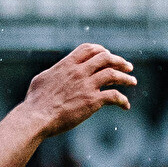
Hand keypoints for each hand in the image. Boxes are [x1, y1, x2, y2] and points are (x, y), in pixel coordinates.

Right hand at [21, 44, 135, 135]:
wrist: (36, 117)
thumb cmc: (35, 102)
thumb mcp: (42, 79)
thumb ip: (54, 73)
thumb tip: (57, 72)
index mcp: (67, 65)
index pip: (88, 49)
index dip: (101, 50)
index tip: (108, 55)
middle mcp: (79, 71)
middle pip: (105, 58)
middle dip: (119, 61)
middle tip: (127, 67)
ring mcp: (87, 85)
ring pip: (113, 74)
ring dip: (126, 77)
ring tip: (132, 82)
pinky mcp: (92, 101)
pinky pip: (114, 96)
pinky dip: (123, 100)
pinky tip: (126, 106)